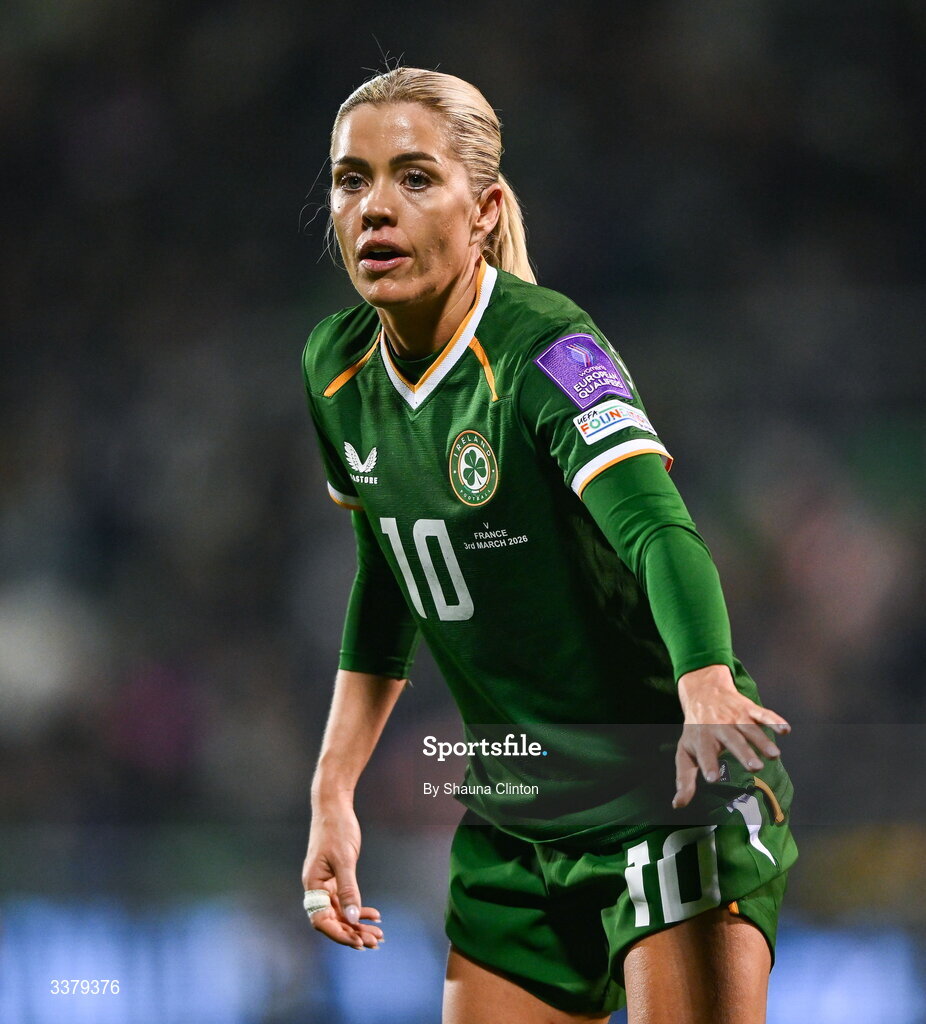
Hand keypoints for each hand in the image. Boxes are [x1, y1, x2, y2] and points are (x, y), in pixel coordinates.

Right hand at [302, 798, 383, 948]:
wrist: (334, 806)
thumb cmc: (336, 829)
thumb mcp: (344, 859)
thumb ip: (349, 889)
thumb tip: (353, 918)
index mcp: (313, 884)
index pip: (322, 920)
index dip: (339, 934)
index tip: (358, 943)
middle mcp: (317, 888)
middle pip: (333, 919)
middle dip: (353, 933)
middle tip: (375, 942)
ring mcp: (326, 884)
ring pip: (342, 912)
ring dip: (358, 924)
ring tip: (378, 934)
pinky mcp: (336, 878)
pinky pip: (346, 900)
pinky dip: (359, 909)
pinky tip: (375, 915)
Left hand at [672, 665, 789, 808]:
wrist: (703, 692)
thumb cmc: (695, 731)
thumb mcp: (685, 753)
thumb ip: (684, 779)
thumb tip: (678, 805)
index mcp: (702, 739)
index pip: (705, 754)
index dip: (708, 765)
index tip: (713, 779)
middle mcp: (719, 727)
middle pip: (732, 740)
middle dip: (744, 753)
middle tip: (755, 768)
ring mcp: (735, 717)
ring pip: (750, 729)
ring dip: (762, 740)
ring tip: (774, 755)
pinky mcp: (749, 709)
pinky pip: (763, 714)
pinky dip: (774, 720)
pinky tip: (785, 729)